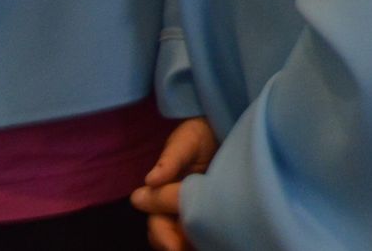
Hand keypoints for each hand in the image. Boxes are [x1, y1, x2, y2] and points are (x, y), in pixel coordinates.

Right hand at [134, 116, 218, 250]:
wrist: (221, 132)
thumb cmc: (197, 136)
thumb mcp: (185, 143)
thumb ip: (170, 160)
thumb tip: (150, 180)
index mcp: (161, 195)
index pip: (156, 223)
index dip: (163, 237)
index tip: (174, 246)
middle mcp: (172, 208)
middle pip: (168, 238)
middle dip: (177, 246)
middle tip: (194, 249)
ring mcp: (190, 213)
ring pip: (185, 239)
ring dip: (192, 244)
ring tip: (210, 244)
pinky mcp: (210, 214)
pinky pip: (204, 234)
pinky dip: (207, 239)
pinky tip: (219, 240)